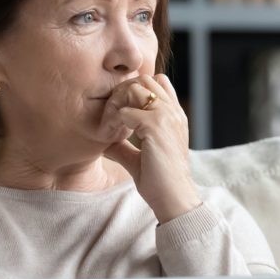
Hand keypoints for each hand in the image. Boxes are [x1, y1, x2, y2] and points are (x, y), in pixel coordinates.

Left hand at [100, 74, 200, 224]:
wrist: (174, 199)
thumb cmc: (160, 182)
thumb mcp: (140, 159)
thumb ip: (124, 147)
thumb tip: (106, 142)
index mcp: (174, 117)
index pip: (157, 83)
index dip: (135, 91)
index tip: (120, 113)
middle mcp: (173, 112)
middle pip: (145, 79)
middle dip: (123, 92)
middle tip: (111, 115)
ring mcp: (166, 116)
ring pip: (135, 88)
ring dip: (117, 102)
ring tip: (110, 124)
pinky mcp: (156, 126)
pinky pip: (126, 112)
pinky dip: (113, 121)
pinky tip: (110, 136)